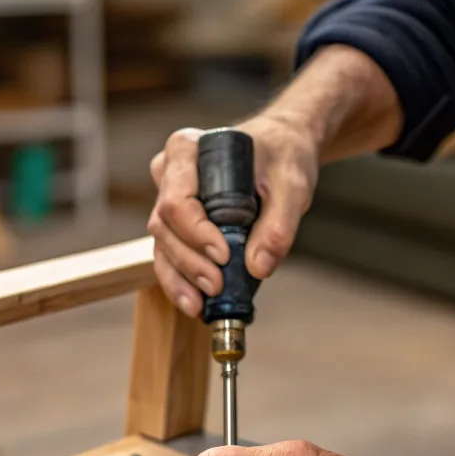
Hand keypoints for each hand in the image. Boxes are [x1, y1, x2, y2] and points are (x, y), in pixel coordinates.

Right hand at [147, 113, 318, 317]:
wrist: (281, 152)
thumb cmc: (282, 157)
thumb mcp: (291, 184)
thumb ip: (279, 224)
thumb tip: (259, 268)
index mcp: (187, 150)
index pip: (177, 199)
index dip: (195, 232)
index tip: (223, 254)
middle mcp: (169, 174)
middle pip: (164, 226)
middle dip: (189, 262)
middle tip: (216, 286)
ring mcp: (170, 201)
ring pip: (162, 246)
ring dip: (181, 279)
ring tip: (202, 305)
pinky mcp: (178, 226)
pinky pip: (170, 256)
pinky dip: (180, 283)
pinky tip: (196, 304)